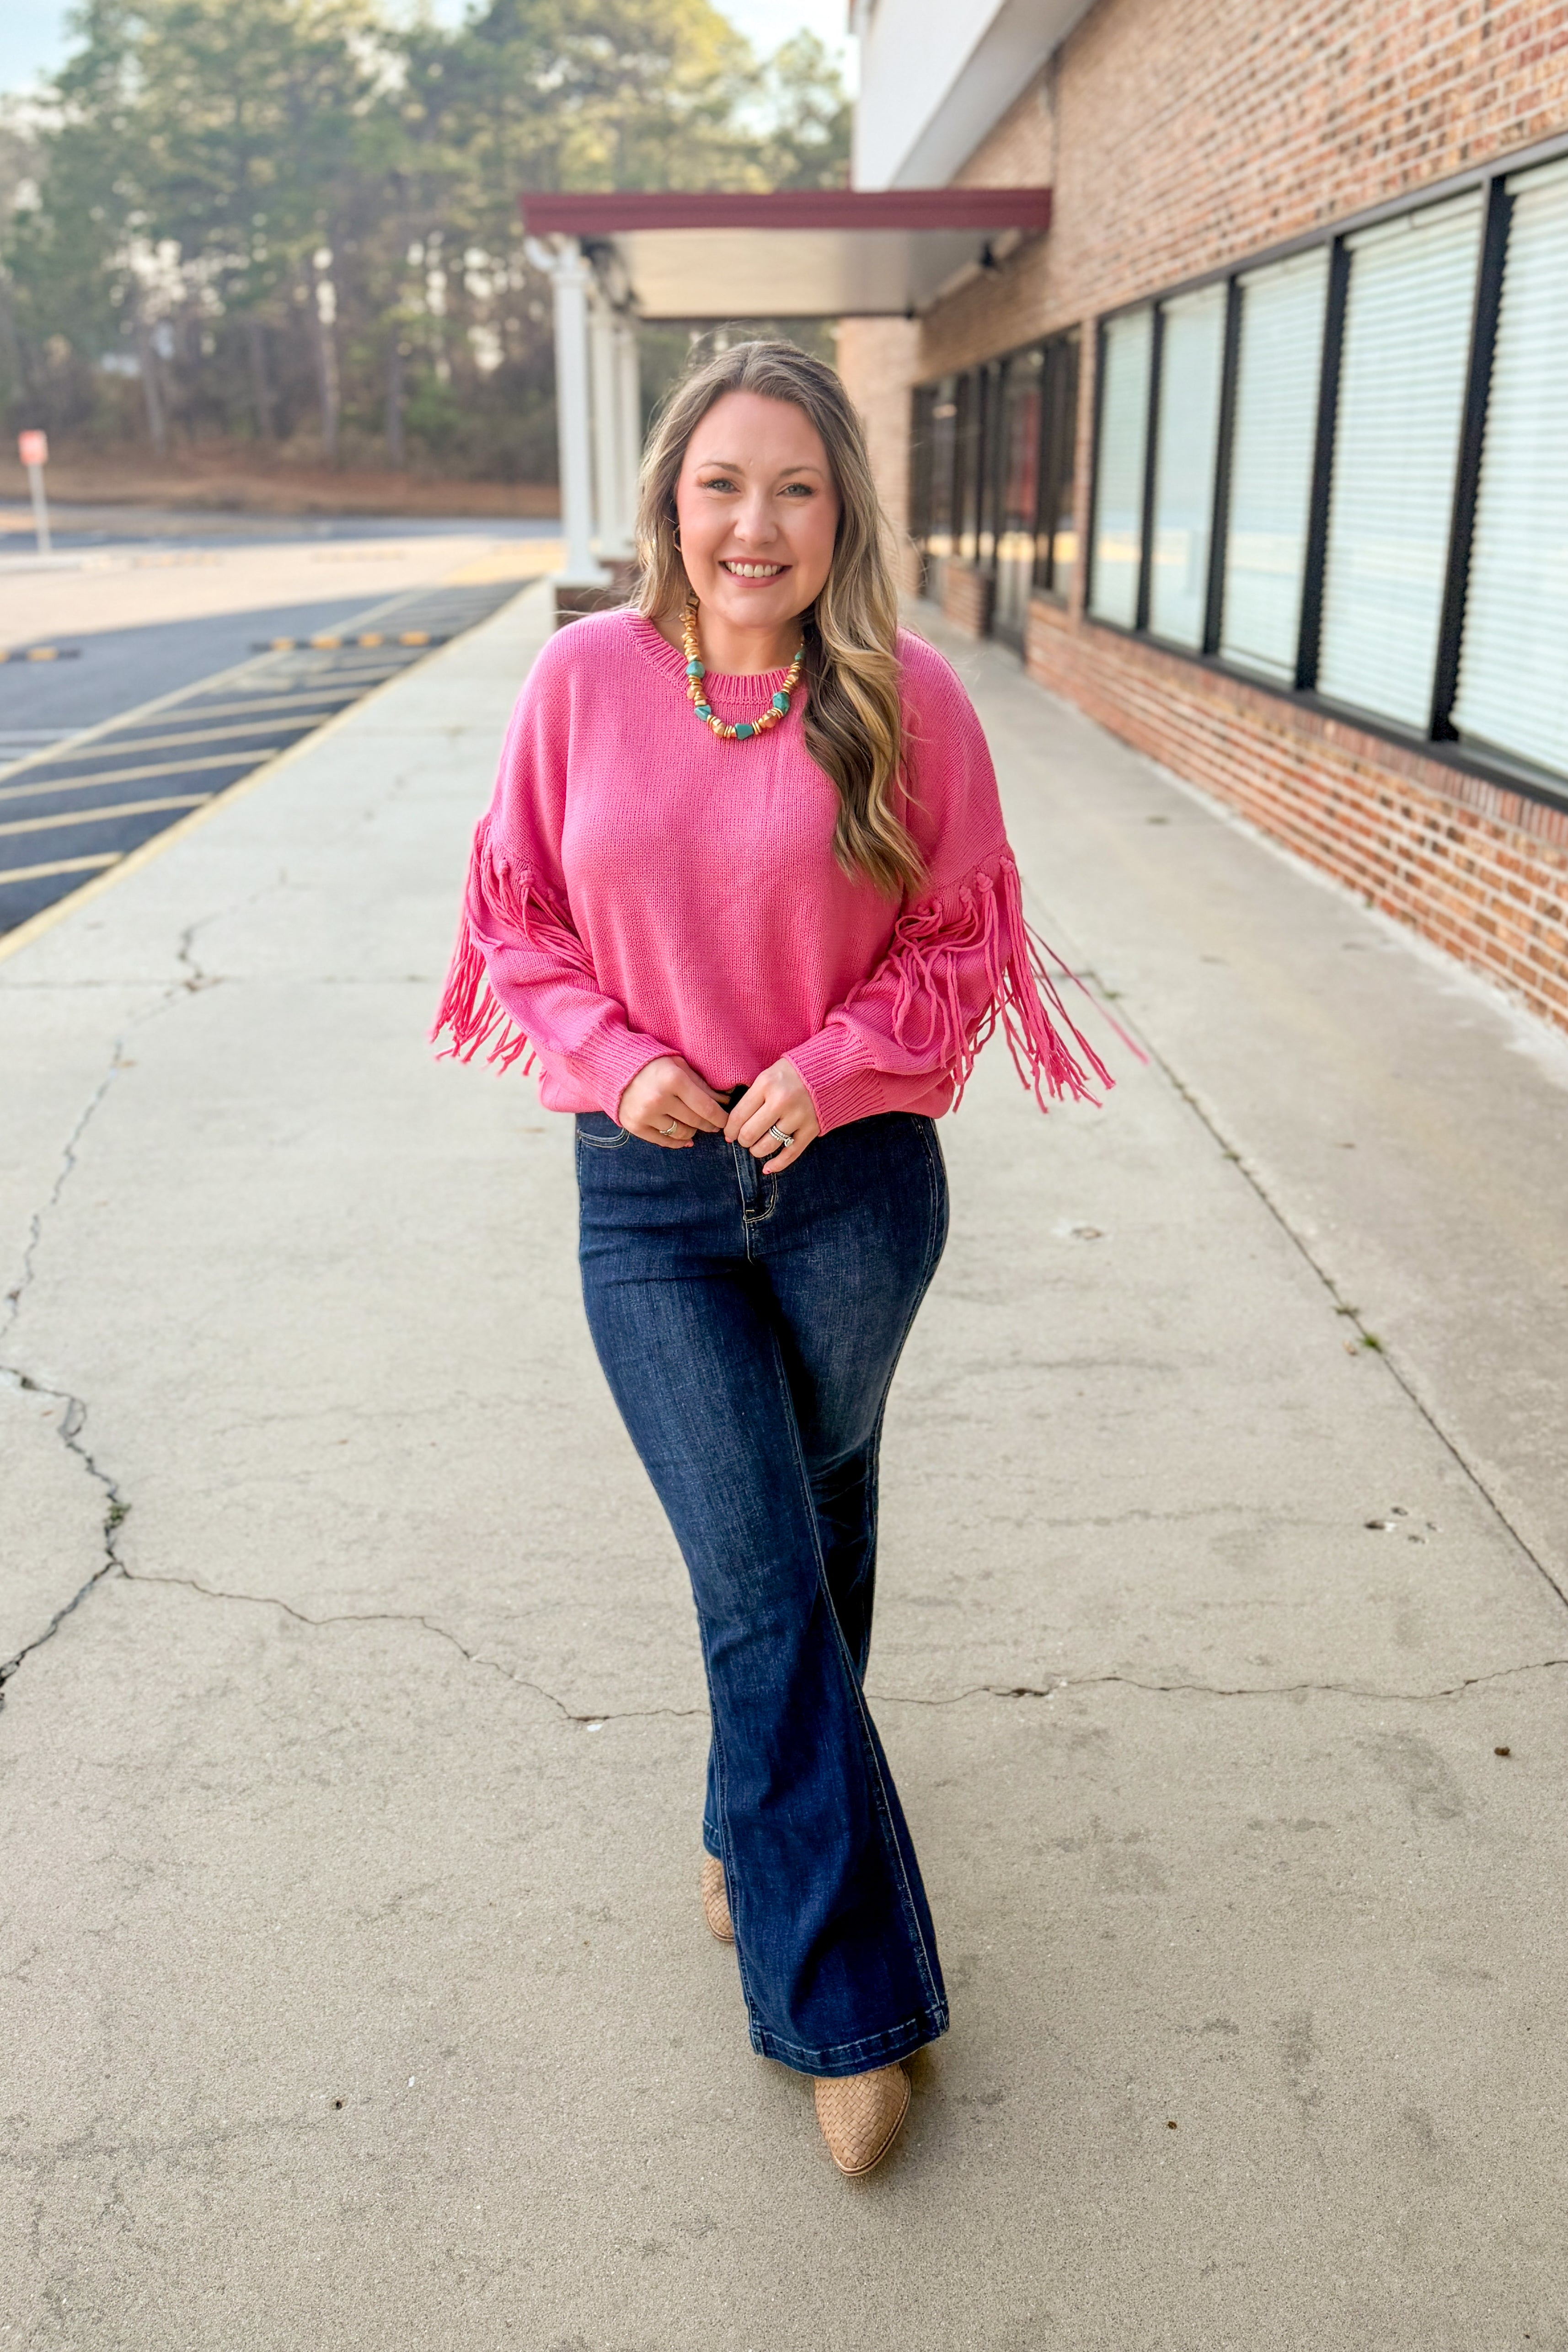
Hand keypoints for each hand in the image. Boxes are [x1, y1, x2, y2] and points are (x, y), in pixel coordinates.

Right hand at [617, 1056, 727, 1148]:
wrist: (615, 1067)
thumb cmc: (652, 1063)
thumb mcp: (679, 1065)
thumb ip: (701, 1084)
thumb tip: (724, 1102)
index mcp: (673, 1080)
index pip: (706, 1107)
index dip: (721, 1117)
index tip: (727, 1120)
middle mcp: (659, 1099)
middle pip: (695, 1121)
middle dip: (710, 1125)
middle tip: (715, 1125)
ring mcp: (646, 1114)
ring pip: (681, 1133)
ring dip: (693, 1132)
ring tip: (695, 1126)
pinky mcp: (635, 1126)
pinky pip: (663, 1141)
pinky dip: (677, 1142)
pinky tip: (686, 1139)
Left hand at [725, 1057, 818, 1172]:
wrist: (830, 1068)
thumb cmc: (793, 1072)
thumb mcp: (768, 1074)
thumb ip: (753, 1096)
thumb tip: (733, 1124)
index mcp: (766, 1084)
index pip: (738, 1116)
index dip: (730, 1130)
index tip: (729, 1134)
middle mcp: (781, 1101)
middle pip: (750, 1133)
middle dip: (742, 1141)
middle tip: (744, 1139)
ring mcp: (798, 1116)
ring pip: (768, 1146)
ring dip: (757, 1151)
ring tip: (756, 1147)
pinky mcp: (812, 1128)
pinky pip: (791, 1153)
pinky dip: (777, 1164)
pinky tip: (767, 1168)